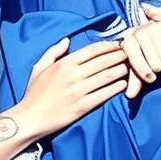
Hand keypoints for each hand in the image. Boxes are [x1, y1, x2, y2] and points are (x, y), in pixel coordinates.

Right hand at [15, 39, 130, 138]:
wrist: (29, 119)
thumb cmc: (33, 93)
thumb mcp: (39, 68)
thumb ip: (53, 52)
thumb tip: (67, 40)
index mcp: (64, 63)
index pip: (93, 50)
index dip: (109, 46)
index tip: (118, 44)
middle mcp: (73, 75)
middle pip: (103, 61)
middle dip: (119, 56)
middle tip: (130, 53)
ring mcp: (78, 91)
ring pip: (107, 76)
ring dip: (121, 70)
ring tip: (131, 67)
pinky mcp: (82, 106)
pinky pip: (104, 94)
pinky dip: (116, 88)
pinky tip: (124, 84)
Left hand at [117, 20, 160, 96]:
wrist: (156, 39)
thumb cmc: (145, 56)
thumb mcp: (138, 67)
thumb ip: (135, 80)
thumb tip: (130, 95)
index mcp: (128, 41)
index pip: (133, 55)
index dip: (142, 69)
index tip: (151, 79)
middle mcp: (139, 30)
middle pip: (152, 56)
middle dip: (157, 67)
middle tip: (160, 68)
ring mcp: (154, 26)